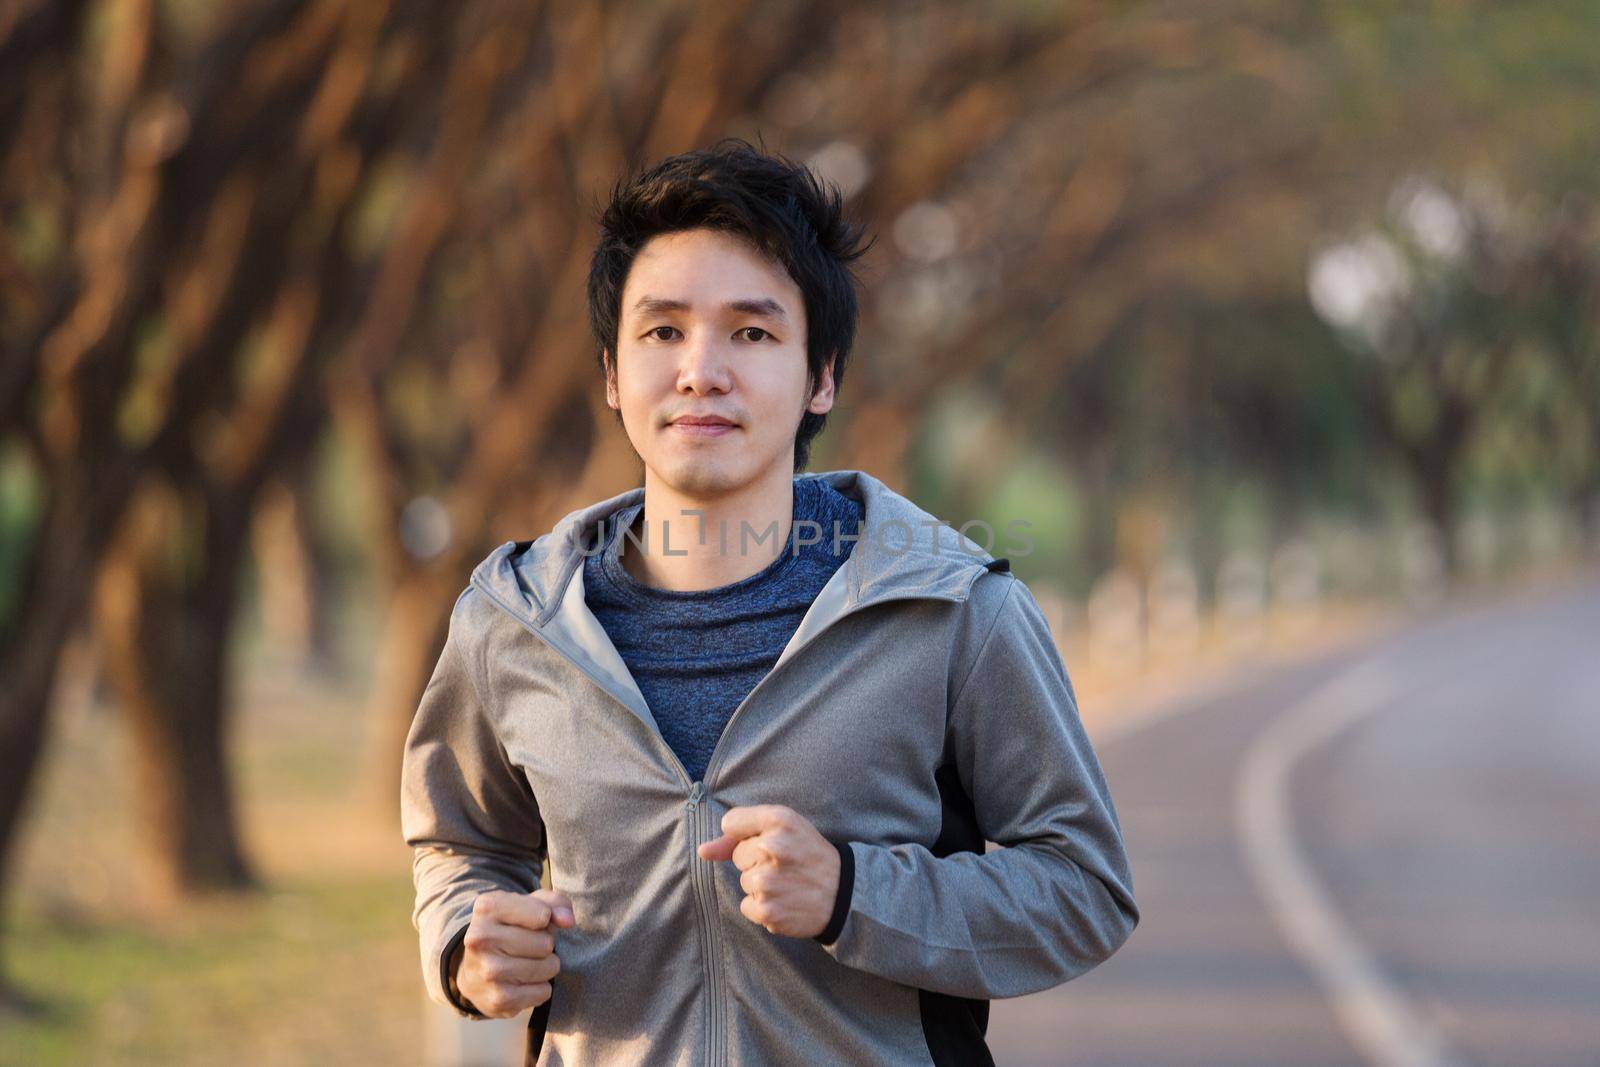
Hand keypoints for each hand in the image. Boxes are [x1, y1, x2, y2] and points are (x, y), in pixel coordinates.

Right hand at [453, 888, 574, 1017]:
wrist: (473, 970)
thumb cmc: (508, 930)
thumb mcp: (528, 905)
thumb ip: (554, 903)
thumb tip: (568, 921)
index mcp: (488, 908)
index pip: (543, 914)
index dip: (547, 919)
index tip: (536, 922)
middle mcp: (481, 938)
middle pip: (546, 943)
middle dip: (546, 944)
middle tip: (530, 946)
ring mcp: (488, 971)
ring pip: (548, 967)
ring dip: (547, 966)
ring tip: (528, 962)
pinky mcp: (498, 1000)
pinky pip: (544, 992)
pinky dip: (541, 988)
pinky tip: (523, 982)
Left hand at [697, 804, 838, 938]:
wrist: (844, 893)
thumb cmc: (810, 855)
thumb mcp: (785, 828)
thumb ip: (740, 832)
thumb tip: (703, 851)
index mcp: (778, 820)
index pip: (731, 824)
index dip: (748, 834)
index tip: (770, 840)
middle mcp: (772, 848)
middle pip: (738, 855)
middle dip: (757, 860)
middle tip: (786, 865)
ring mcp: (768, 882)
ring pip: (744, 882)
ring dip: (761, 886)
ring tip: (789, 883)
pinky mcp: (768, 911)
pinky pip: (746, 906)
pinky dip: (763, 907)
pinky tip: (786, 901)